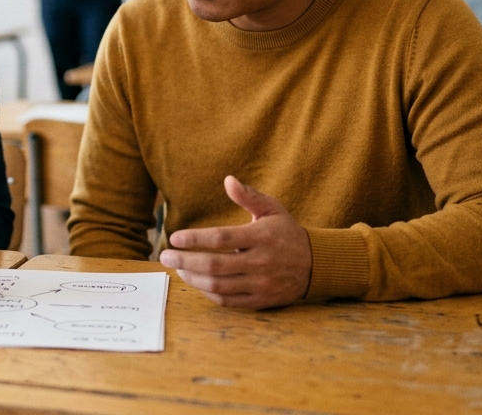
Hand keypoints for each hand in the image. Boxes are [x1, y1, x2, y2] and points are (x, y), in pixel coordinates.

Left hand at [158, 176, 311, 308]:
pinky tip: (197, 282)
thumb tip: (228, 180)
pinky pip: (228, 301)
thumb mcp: (272, 209)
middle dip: (185, 261)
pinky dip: (208, 293)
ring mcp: (260, 284)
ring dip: (193, 278)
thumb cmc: (287, 233)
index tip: (175, 238)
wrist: (316, 264)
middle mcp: (260, 262)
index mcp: (261, 237)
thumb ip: (249, 196)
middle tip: (165, 256)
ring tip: (178, 268)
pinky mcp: (260, 300)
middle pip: (214, 265)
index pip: (221, 239)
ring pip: (218, 285)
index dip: (195, 239)